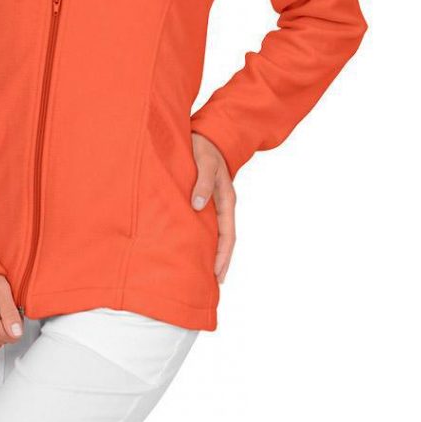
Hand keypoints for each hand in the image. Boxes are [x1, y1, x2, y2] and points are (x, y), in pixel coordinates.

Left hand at [190, 131, 235, 283]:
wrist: (205, 135)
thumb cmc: (204, 147)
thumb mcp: (204, 161)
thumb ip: (202, 182)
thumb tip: (198, 206)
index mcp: (226, 199)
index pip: (228, 234)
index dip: (223, 255)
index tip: (218, 274)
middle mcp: (221, 205)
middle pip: (224, 240)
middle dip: (219, 263)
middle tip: (212, 286)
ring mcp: (213, 204)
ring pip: (214, 234)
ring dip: (210, 253)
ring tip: (202, 275)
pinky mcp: (202, 200)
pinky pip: (205, 225)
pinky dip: (202, 239)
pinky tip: (192, 249)